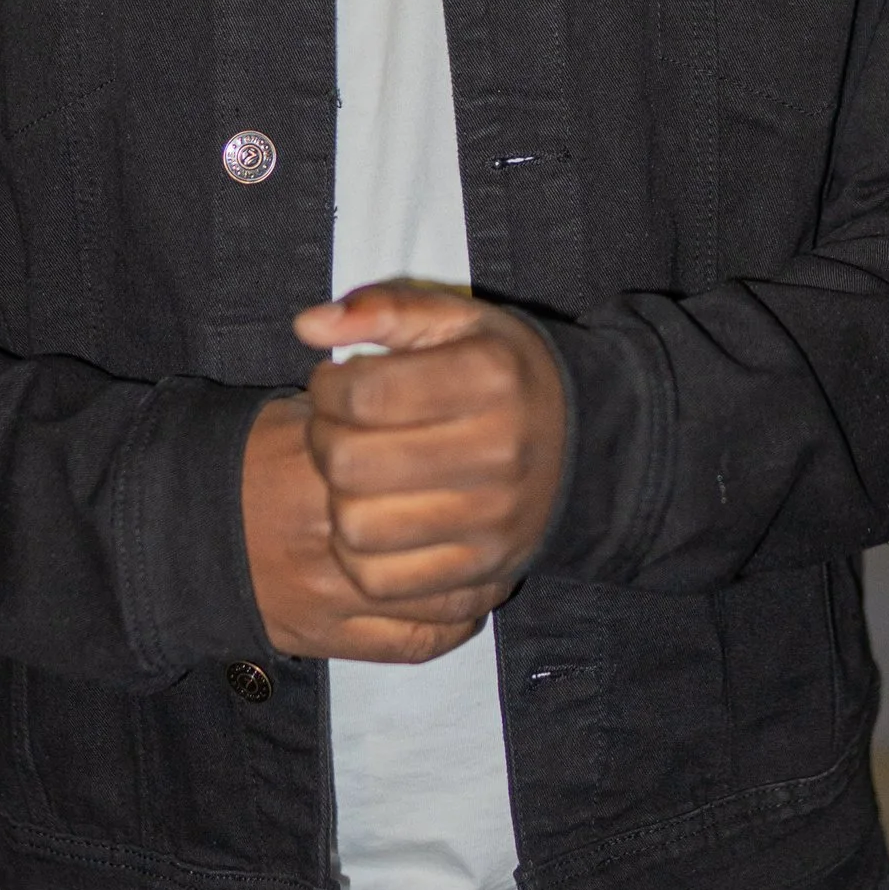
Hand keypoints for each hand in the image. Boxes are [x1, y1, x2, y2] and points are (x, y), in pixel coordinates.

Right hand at [239, 397, 493, 662]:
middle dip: (482, 522)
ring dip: (480, 580)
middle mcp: (329, 531)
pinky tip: (469, 602)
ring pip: (435, 595)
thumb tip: (427, 396)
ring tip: (498, 559)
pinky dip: (453, 626)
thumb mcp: (300, 411)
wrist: (177, 529)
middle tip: (510, 508)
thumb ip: (361, 403)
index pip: (419, 458)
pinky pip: (413, 643)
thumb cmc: (250, 462)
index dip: (463, 453)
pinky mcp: (326, 636)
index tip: (486, 447)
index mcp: (323, 464)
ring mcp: (329, 592)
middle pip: (438, 532)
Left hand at [295, 278, 567, 624]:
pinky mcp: (482, 569)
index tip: (333, 385)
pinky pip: (380, 580)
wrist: (581, 441)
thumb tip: (307, 326)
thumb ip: (383, 309)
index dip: (326, 388)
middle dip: (322, 440)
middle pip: (352, 462)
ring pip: (357, 527)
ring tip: (352, 474)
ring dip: (335, 498)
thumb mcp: (456, 321)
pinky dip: (356, 553)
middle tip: (335, 428)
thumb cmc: (499, 372)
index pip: (363, 393)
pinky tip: (368, 517)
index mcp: (490, 376)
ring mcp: (492, 518)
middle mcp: (498, 450)